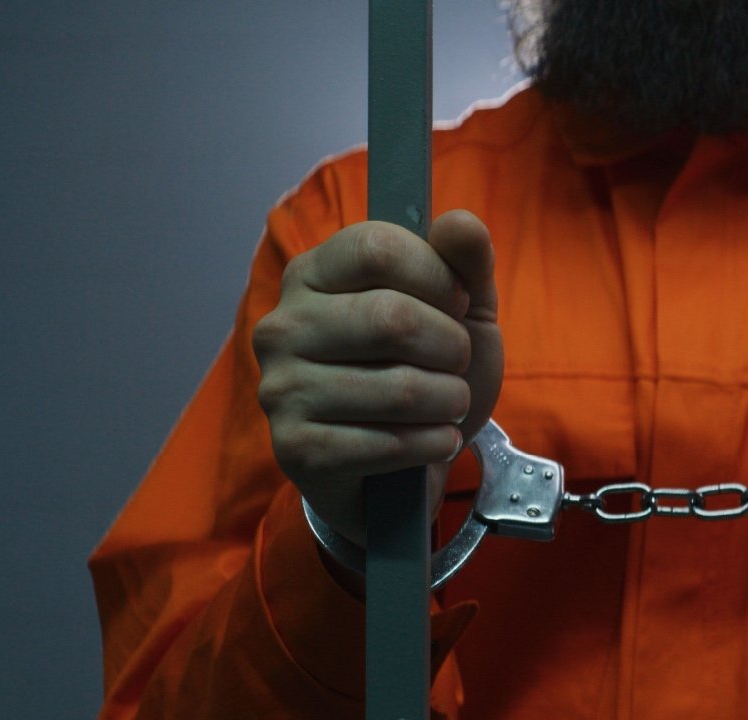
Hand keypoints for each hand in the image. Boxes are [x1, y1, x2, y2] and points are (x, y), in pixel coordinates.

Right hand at [253, 210, 503, 543]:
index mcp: (313, 274)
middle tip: (457, 364)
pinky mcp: (295, 449)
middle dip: (451, 347)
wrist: (400, 469)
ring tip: (449, 404)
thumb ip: (465, 264)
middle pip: (391, 318)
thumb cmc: (425, 374)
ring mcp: (282, 389)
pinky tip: (436, 440)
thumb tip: (460, 222)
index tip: (457, 304)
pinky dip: (432, 444)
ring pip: (398, 388)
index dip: (437, 276)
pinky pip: (385, 443)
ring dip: (448, 401)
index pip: (377, 248)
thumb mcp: (460, 313)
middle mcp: (283, 325)